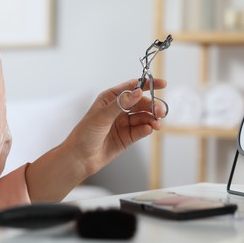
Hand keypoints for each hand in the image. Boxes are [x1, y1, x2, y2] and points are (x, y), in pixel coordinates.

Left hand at [25, 78, 166, 201]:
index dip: (148, 85)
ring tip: (157, 124)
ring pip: (143, 117)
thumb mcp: (102, 116)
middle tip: (160, 112)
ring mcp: (123, 123)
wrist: (79, 159)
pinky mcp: (127, 137)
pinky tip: (148, 130)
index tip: (163, 84)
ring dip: (152, 119)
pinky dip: (146, 129)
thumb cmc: (84, 134)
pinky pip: (140, 130)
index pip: (132, 88)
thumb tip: (137, 92)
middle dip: (152, 106)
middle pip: (141, 103)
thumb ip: (121, 104)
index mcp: (111, 98)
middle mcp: (119, 109)